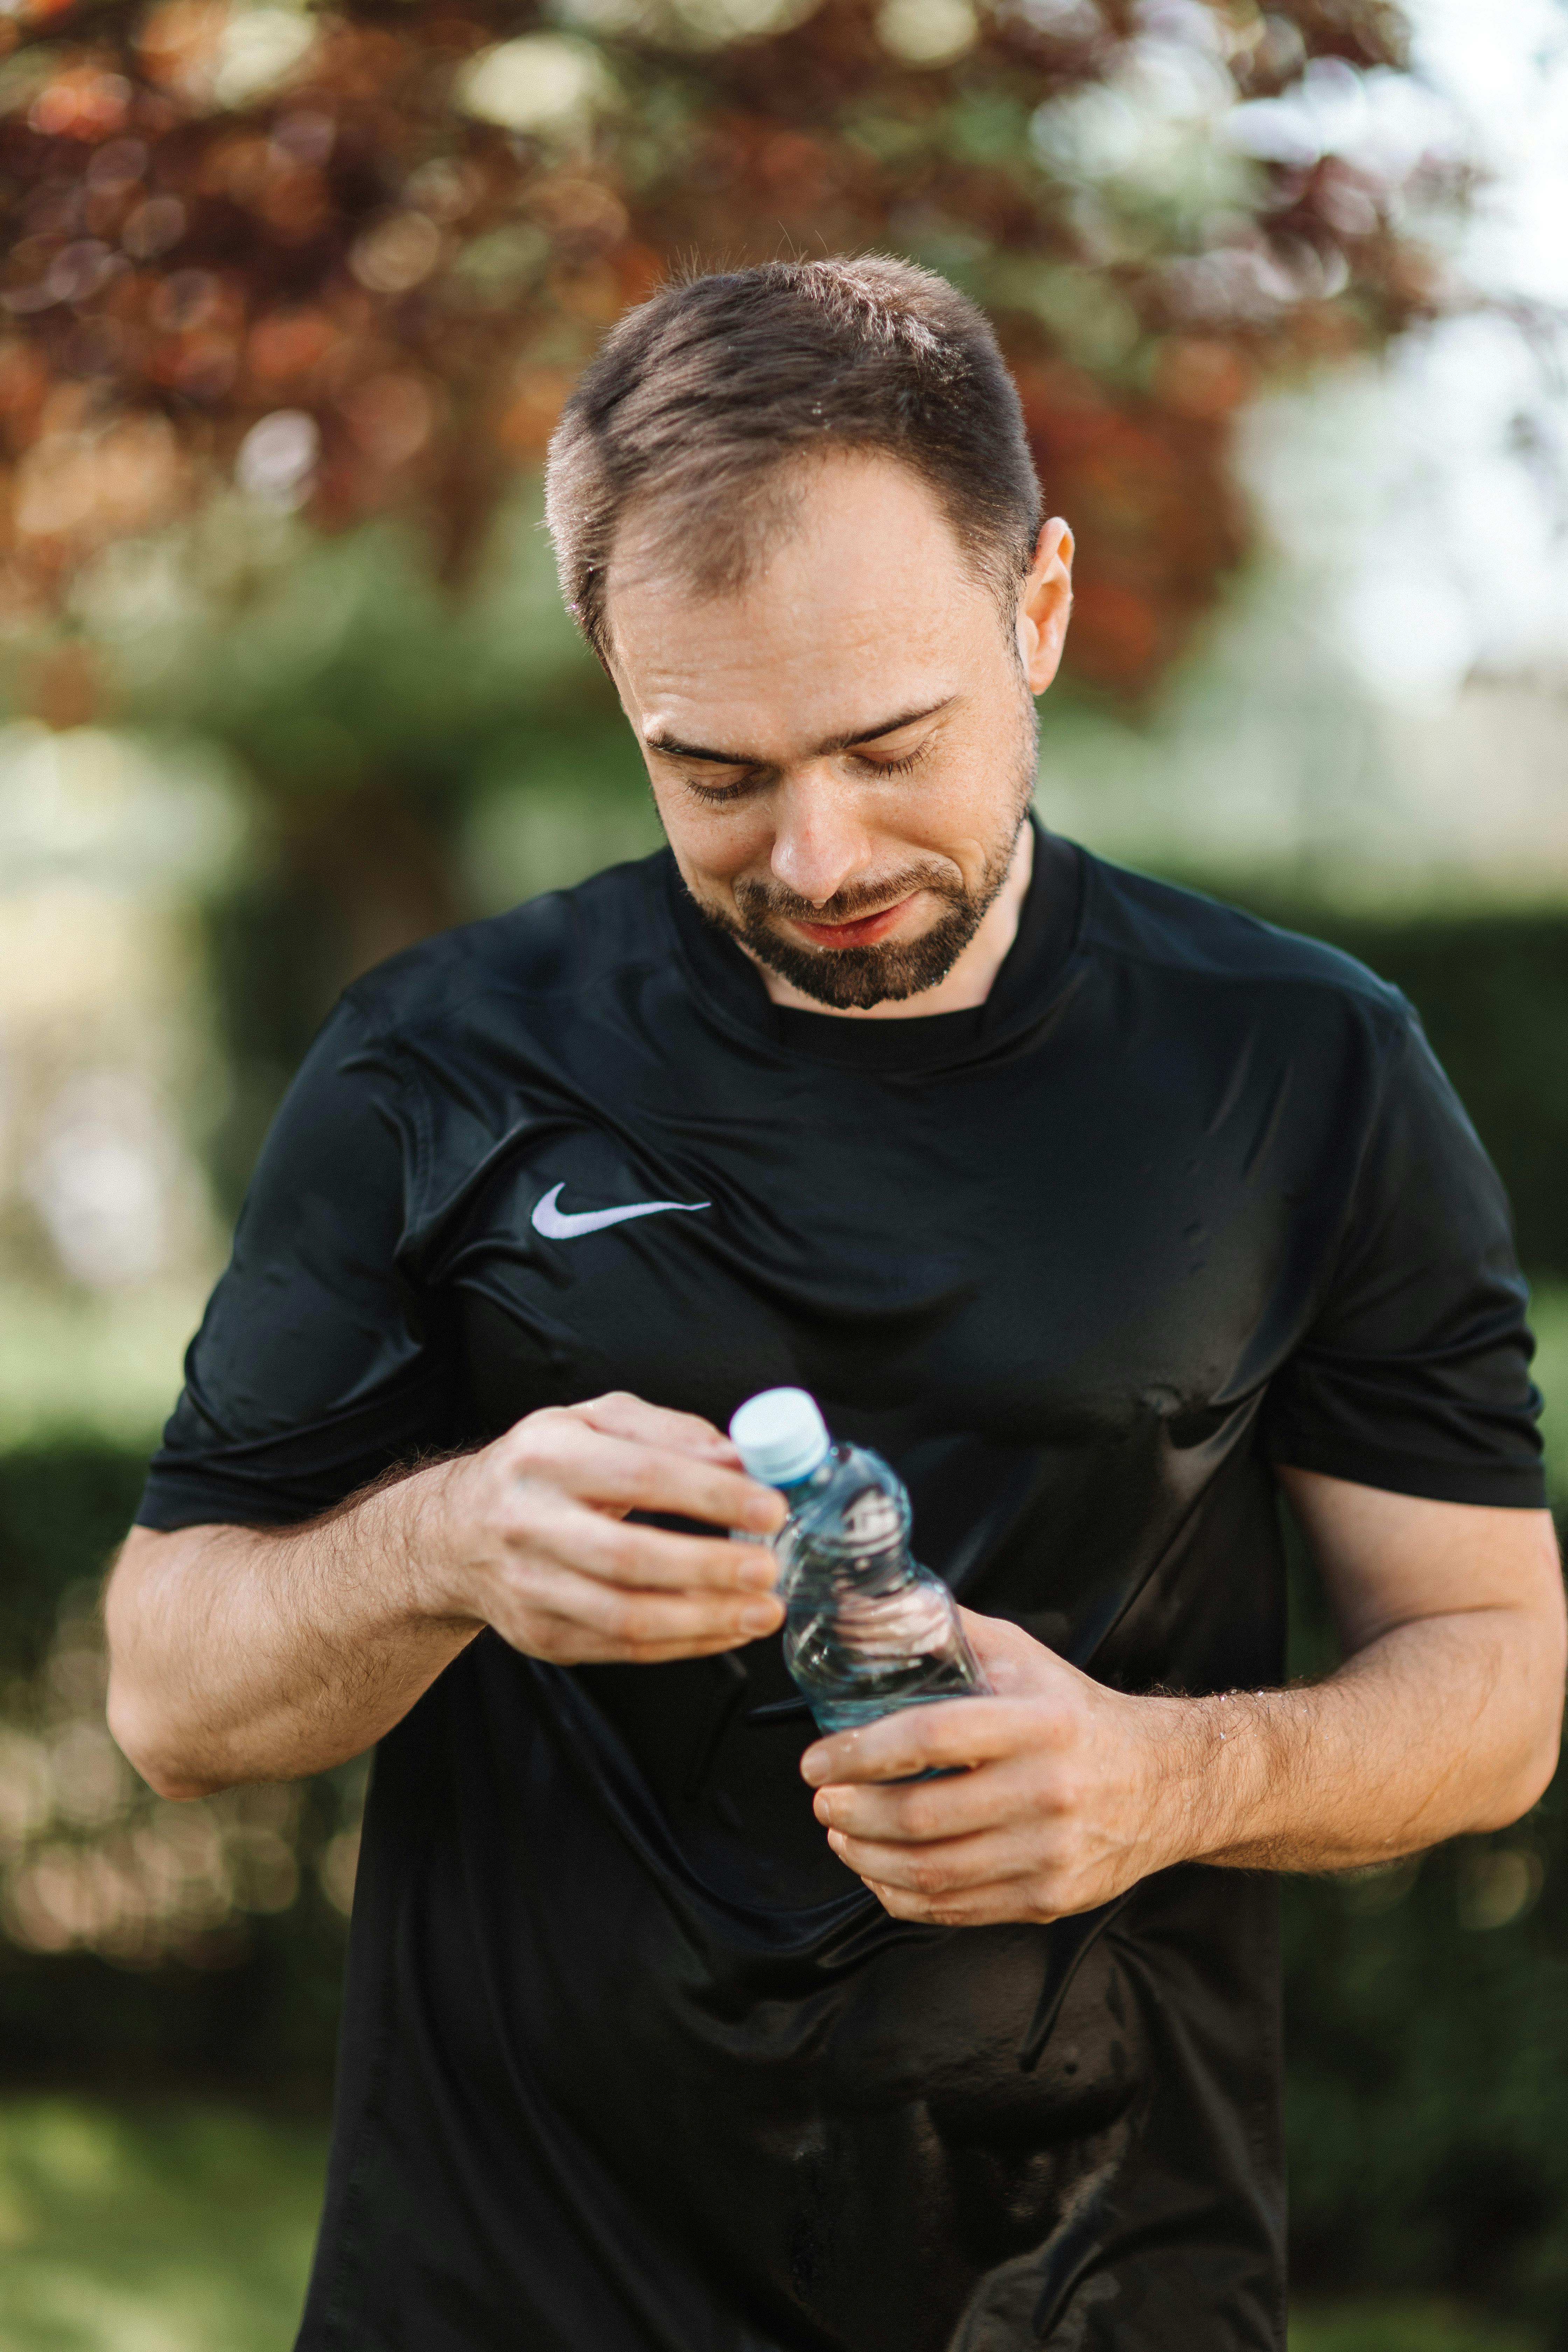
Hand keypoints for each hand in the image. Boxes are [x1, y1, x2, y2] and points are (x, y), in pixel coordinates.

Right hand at [420, 1391, 785, 1665]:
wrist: (456, 1531)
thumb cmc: (542, 1468)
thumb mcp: (595, 1421)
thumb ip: (669, 1432)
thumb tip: (740, 1459)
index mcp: (548, 1455)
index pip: (641, 1475)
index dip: (712, 1495)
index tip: (770, 1507)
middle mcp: (530, 1521)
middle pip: (630, 1556)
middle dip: (710, 1566)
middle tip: (769, 1568)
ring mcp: (530, 1586)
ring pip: (626, 1616)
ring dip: (705, 1619)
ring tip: (761, 1610)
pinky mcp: (539, 1635)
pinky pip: (621, 1649)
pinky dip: (683, 1645)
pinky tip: (724, 1630)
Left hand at [800, 1611, 1192, 1924]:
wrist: (1165, 1782)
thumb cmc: (1078, 1715)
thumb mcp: (1025, 1658)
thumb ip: (952, 1634)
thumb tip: (872, 1612)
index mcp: (1040, 1724)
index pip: (930, 1738)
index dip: (860, 1753)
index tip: (817, 1760)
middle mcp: (1049, 1792)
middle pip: (921, 1815)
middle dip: (851, 1810)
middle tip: (821, 1799)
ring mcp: (1051, 1854)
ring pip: (932, 1871)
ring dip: (866, 1857)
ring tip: (840, 1833)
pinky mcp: (1050, 1899)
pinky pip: (957, 1908)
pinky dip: (903, 1895)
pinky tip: (879, 1872)